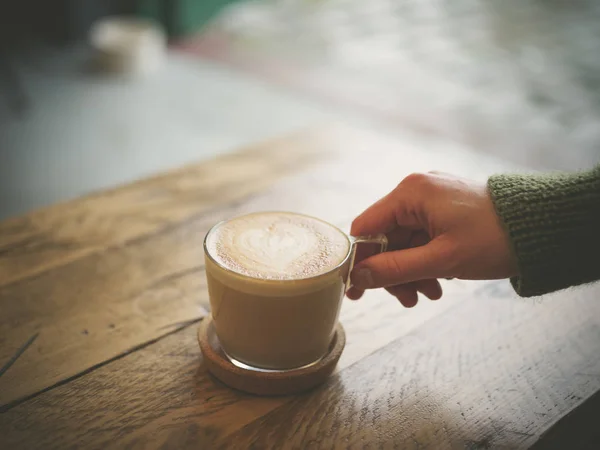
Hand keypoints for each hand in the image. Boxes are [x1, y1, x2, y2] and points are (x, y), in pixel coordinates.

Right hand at [348, 172, 517, 306]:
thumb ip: (395, 270)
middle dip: (394, 272)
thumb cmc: (494, 238)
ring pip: (405, 242)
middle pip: (387, 238)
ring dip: (412, 272)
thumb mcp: (441, 260)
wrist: (543, 227)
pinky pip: (423, 238)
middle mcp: (417, 191)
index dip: (361, 260)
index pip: (366, 227)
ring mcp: (432, 200)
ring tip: (430, 295)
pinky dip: (426, 262)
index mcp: (411, 193)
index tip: (358, 291)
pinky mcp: (445, 210)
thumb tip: (358, 279)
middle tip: (407, 300)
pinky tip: (440, 283)